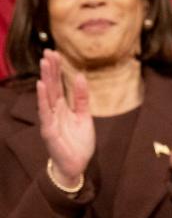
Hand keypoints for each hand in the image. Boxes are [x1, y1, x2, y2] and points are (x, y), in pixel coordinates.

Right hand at [36, 49, 93, 187]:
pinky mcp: (49, 130)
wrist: (76, 165)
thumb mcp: (84, 117)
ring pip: (47, 96)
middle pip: (52, 86)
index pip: (59, 85)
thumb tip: (81, 77)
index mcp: (63, 108)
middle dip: (51, 69)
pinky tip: (41, 86)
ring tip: (45, 63)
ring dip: (46, 79)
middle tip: (49, 51)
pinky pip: (45, 112)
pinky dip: (43, 99)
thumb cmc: (78, 143)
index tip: (56, 53)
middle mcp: (54, 111)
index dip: (58, 70)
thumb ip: (82, 99)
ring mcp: (50, 120)